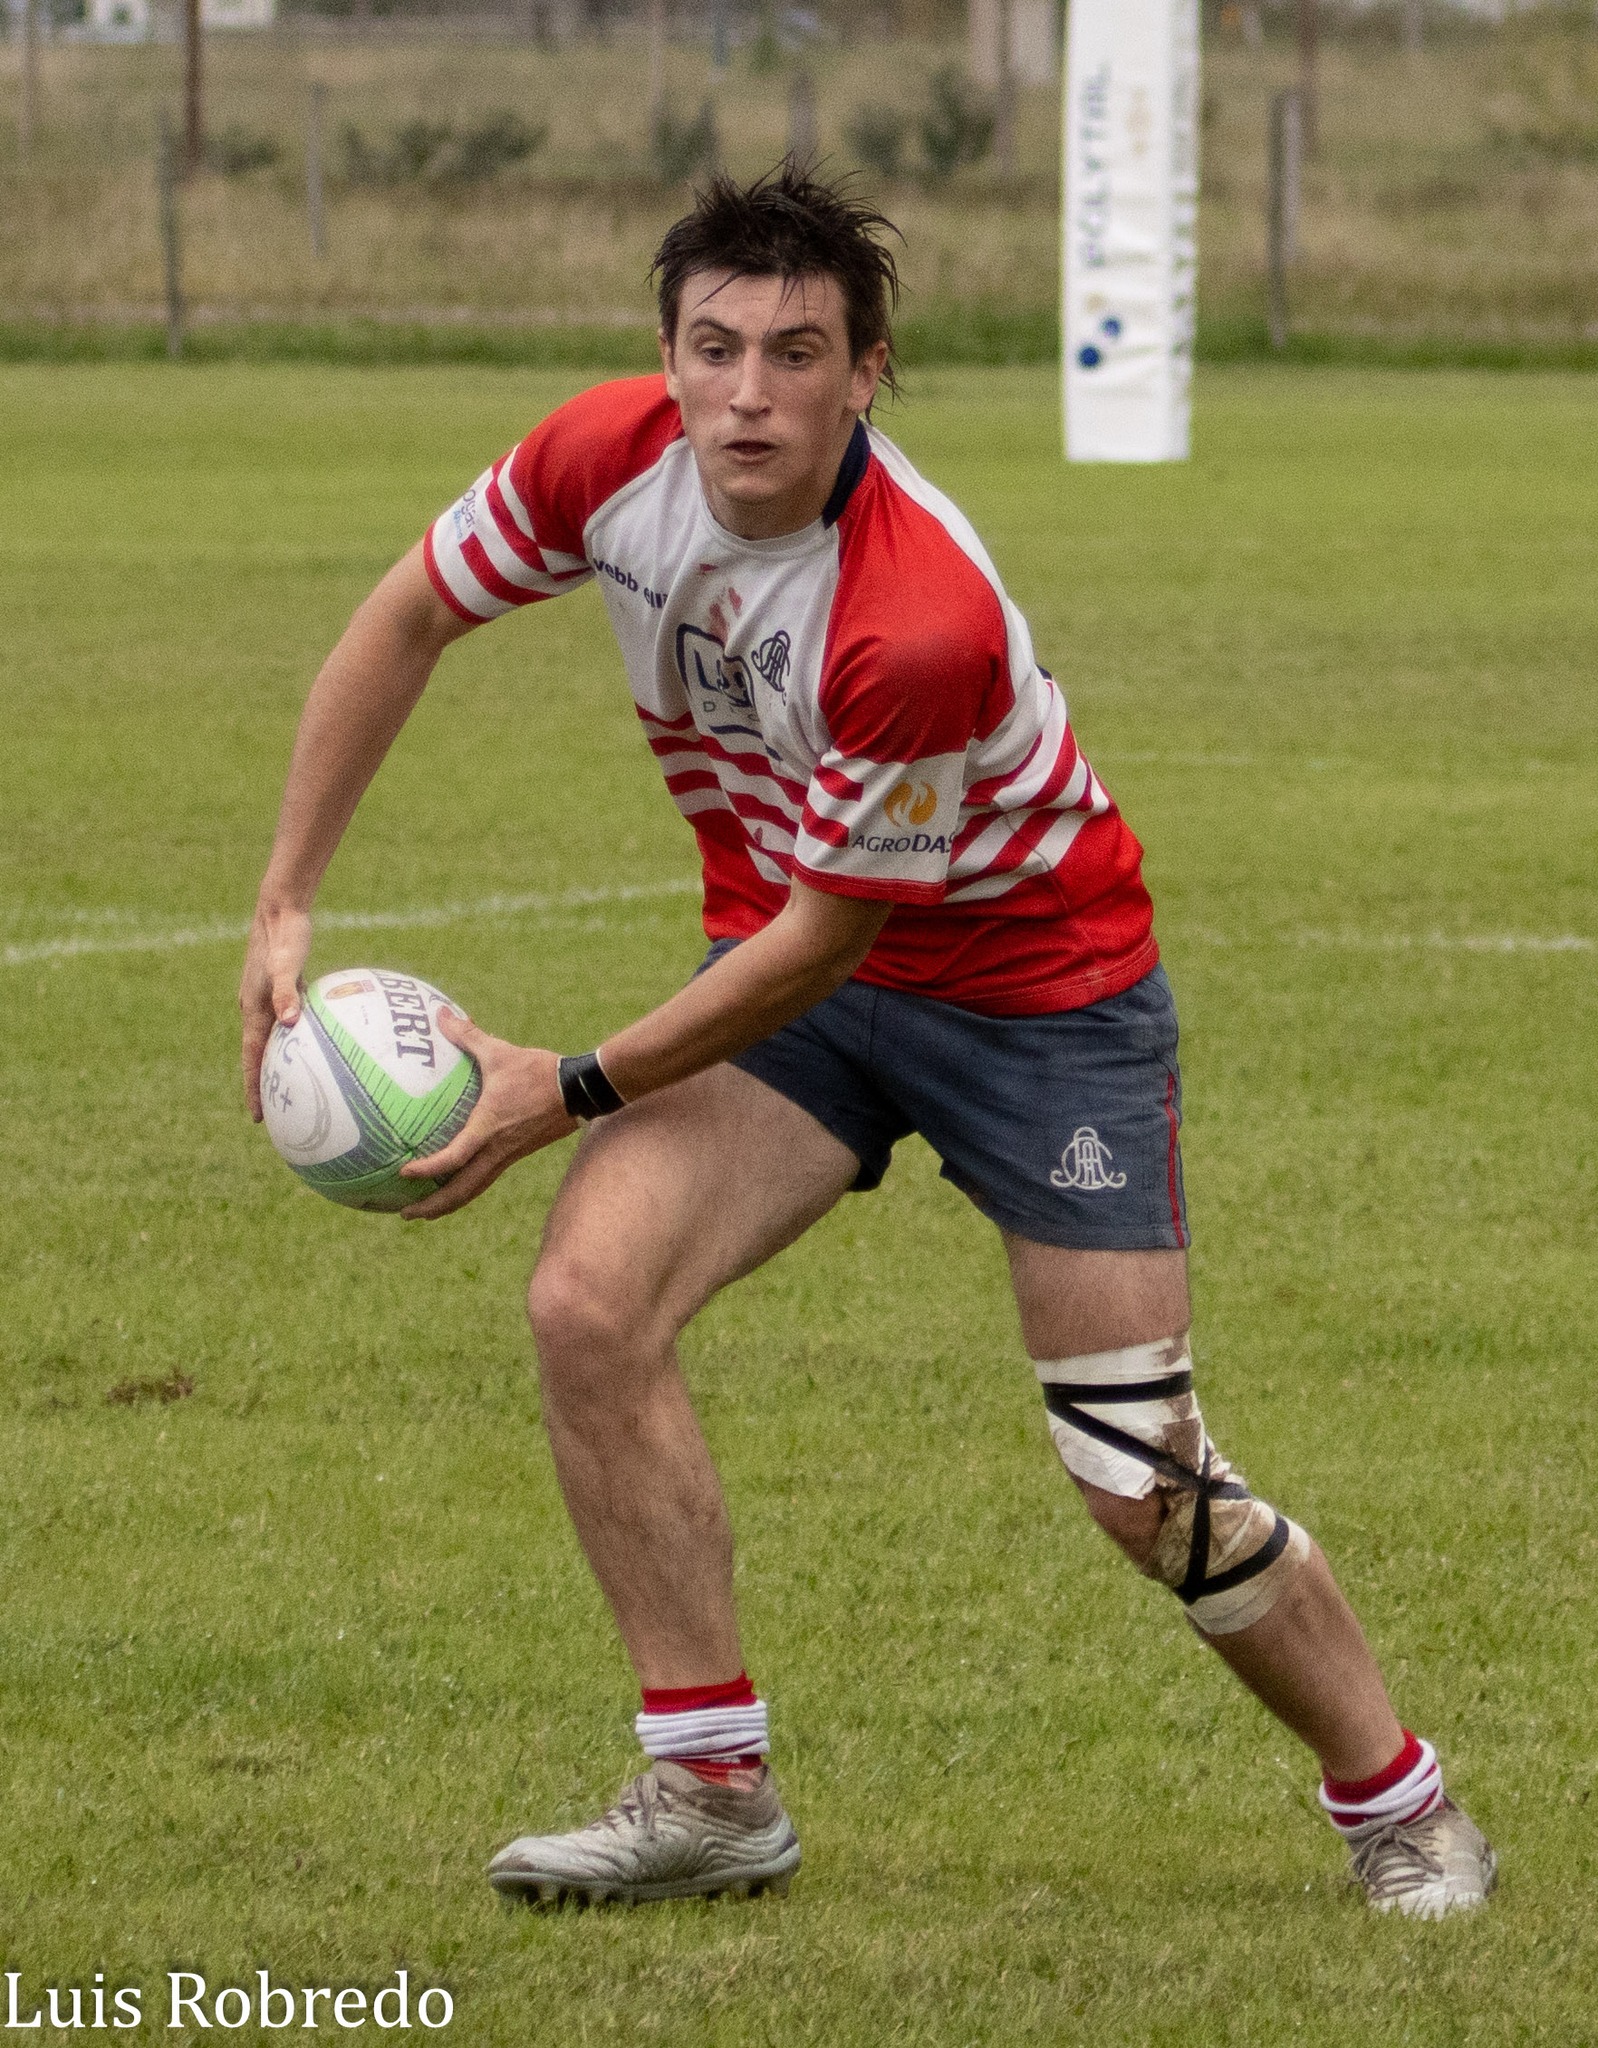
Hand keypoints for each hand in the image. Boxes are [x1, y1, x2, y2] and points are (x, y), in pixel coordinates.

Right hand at [240, 902, 312, 1119]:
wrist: (281, 909)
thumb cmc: (286, 936)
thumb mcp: (287, 965)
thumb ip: (287, 993)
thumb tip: (290, 1022)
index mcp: (253, 1009)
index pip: (252, 1059)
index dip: (254, 1089)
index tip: (259, 1117)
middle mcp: (256, 1008)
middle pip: (259, 1056)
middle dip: (264, 1086)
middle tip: (276, 1115)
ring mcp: (268, 999)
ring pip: (273, 1041)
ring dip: (279, 1065)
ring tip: (294, 1090)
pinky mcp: (282, 989)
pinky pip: (289, 1022)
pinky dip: (297, 1040)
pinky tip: (318, 1047)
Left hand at [399, 1010, 579, 1219]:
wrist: (580, 1089)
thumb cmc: (538, 1071)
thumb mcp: (500, 1052)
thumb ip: (468, 1037)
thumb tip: (440, 1016)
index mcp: (489, 1128)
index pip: (454, 1158)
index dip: (429, 1168)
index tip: (404, 1171)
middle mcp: (498, 1150)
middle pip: (463, 1190)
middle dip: (433, 1206)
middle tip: (405, 1214)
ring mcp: (508, 1156)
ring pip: (475, 1190)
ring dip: (448, 1204)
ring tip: (424, 1212)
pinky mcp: (516, 1154)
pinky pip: (485, 1178)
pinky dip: (465, 1188)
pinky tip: (453, 1184)